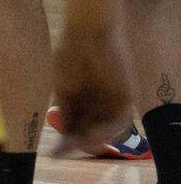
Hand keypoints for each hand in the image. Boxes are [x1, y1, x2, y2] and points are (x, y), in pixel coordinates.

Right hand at [50, 20, 133, 156]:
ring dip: (94, 140)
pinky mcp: (127, 96)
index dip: (68, 140)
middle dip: (79, 143)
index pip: (79, 125)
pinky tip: (92, 136)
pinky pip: (121, 120)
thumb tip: (64, 133)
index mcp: (86, 98)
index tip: (55, 151)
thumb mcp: (62, 86)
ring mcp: (116, 99)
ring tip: (77, 146)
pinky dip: (107, 131)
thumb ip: (66, 111)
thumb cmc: (70, 53)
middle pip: (93, 130)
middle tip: (65, 151)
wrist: (89, 31)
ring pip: (108, 129)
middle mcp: (103, 102)